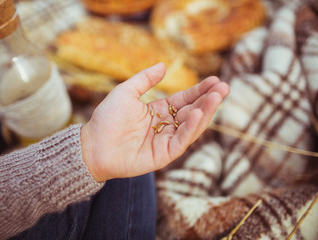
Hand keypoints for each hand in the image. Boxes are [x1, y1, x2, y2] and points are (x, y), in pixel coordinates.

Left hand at [81, 63, 228, 181]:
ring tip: (217, 97)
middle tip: (224, 88)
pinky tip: (198, 114)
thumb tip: (163, 66)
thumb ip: (145, 79)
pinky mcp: (163, 155)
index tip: (215, 81)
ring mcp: (165, 141)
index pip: (184, 100)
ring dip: (205, 112)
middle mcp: (165, 125)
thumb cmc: (107, 118)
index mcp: (158, 111)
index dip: (199, 91)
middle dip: (208, 101)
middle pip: (192, 112)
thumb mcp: (126, 92)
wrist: (92, 144)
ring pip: (191, 126)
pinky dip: (191, 128)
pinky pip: (181, 140)